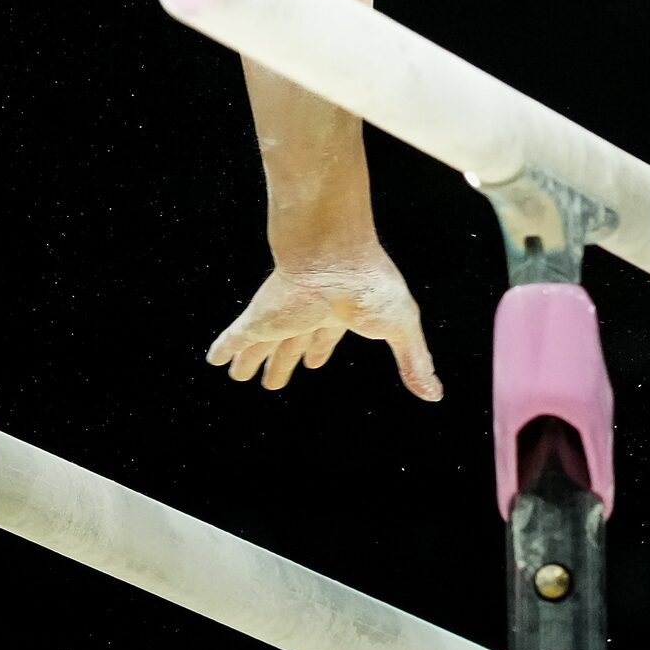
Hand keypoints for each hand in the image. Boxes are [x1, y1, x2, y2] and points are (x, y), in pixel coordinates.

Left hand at [206, 236, 442, 399]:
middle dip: (284, 361)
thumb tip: (435, 395)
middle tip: (272, 381)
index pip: (325, 336)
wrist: (333, 254)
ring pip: (262, 344)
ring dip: (252, 359)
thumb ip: (413, 361)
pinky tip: (214, 359)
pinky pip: (235, 337)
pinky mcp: (258, 317)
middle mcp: (305, 314)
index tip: (313, 362)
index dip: (319, 350)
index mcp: (339, 313)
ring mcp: (279, 316)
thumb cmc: (369, 283)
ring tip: (241, 375)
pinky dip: (224, 349)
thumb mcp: (400, 326)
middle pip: (292, 343)